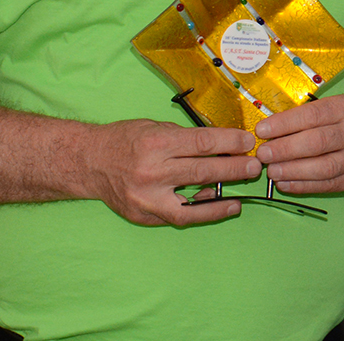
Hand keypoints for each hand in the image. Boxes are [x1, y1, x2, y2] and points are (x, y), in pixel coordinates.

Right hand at [80, 119, 260, 226]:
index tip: (248, 142)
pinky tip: (218, 206)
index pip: (202, 142)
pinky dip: (201, 213)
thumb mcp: (156, 126)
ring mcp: (146, 198)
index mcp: (156, 142)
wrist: (89, 162)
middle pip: (202, 171)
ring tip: (239, 196)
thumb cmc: (126, 139)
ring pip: (192, 204)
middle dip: (233, 169)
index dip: (229, 142)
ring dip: (220, 200)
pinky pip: (178, 217)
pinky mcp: (143, 215)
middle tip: (254, 167)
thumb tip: (222, 145)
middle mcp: (151, 171)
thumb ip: (186, 138)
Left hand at [253, 95, 343, 195]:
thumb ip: (309, 116)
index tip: (262, 130)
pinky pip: (328, 185)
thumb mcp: (338, 108)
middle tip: (263, 154)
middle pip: (317, 142)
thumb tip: (270, 129)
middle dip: (286, 149)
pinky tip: (285, 183)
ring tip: (271, 171)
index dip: (285, 124)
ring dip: (293, 170)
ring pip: (323, 167)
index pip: (313, 115)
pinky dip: (303, 186)